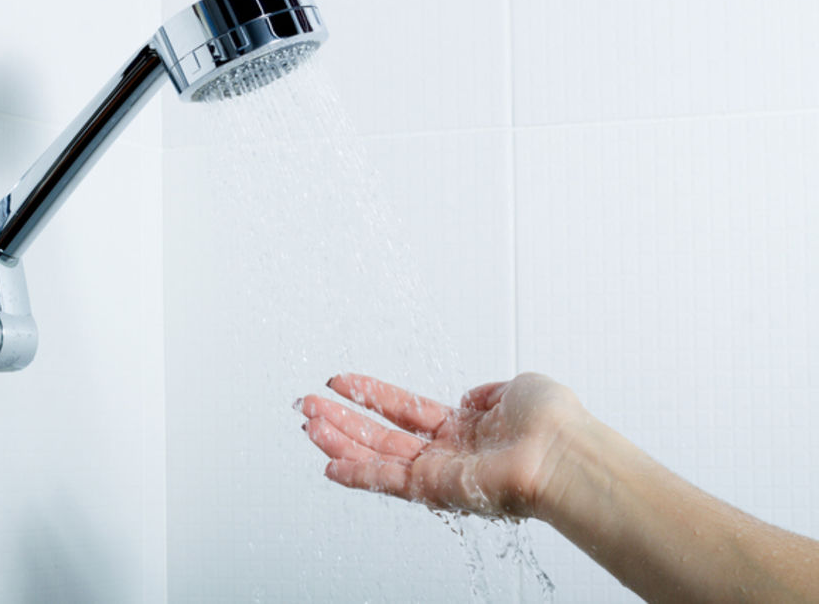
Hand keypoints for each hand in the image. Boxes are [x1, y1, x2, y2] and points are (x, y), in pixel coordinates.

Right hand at [297, 372, 585, 517]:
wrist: (565, 452)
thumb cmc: (555, 423)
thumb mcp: (520, 387)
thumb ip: (490, 390)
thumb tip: (472, 396)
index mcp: (464, 430)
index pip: (406, 411)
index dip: (373, 395)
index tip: (342, 383)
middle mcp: (448, 455)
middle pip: (382, 437)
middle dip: (342, 421)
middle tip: (308, 405)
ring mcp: (439, 474)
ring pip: (376, 458)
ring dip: (339, 441)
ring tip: (308, 423)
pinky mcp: (436, 490)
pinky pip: (388, 482)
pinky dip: (357, 474)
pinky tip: (328, 463)